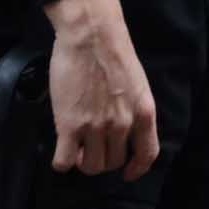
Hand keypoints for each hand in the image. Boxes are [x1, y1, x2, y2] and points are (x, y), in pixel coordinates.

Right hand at [43, 0, 158, 178]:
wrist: (92, 35)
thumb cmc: (114, 54)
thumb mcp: (138, 85)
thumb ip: (134, 110)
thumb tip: (126, 132)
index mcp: (144, 113)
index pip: (147, 154)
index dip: (137, 169)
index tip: (127, 173)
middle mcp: (122, 124)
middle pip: (112, 163)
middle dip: (102, 160)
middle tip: (91, 148)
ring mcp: (95, 127)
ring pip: (90, 166)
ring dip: (82, 162)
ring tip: (76, 148)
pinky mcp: (68, 126)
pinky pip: (63, 162)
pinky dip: (61, 162)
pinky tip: (61, 149)